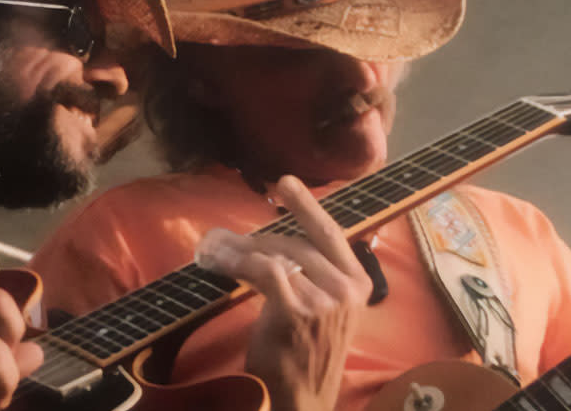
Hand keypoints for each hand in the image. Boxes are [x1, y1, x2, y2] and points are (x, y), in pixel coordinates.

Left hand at [196, 175, 370, 410]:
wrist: (302, 399)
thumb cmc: (306, 356)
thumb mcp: (324, 311)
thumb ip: (313, 276)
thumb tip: (276, 242)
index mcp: (358, 283)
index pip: (331, 233)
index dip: (306, 205)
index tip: (285, 182)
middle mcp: (346, 288)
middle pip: (295, 242)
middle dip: (255, 238)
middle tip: (223, 239)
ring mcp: (324, 300)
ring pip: (275, 254)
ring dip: (238, 248)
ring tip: (212, 248)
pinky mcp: (297, 311)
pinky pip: (263, 271)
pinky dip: (236, 262)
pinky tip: (216, 260)